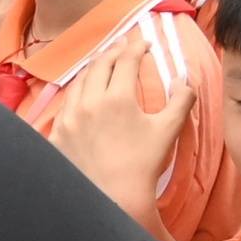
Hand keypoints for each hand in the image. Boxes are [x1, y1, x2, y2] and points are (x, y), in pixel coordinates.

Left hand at [49, 37, 189, 210]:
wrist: (114, 197)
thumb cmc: (144, 163)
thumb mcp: (168, 129)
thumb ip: (181, 99)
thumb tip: (183, 79)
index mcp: (116, 98)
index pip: (126, 61)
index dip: (136, 47)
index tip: (145, 43)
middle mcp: (87, 104)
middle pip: (98, 66)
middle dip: (112, 52)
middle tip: (123, 47)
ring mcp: (67, 120)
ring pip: (77, 84)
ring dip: (92, 71)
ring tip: (102, 66)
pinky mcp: (56, 136)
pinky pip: (64, 107)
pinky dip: (76, 95)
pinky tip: (82, 96)